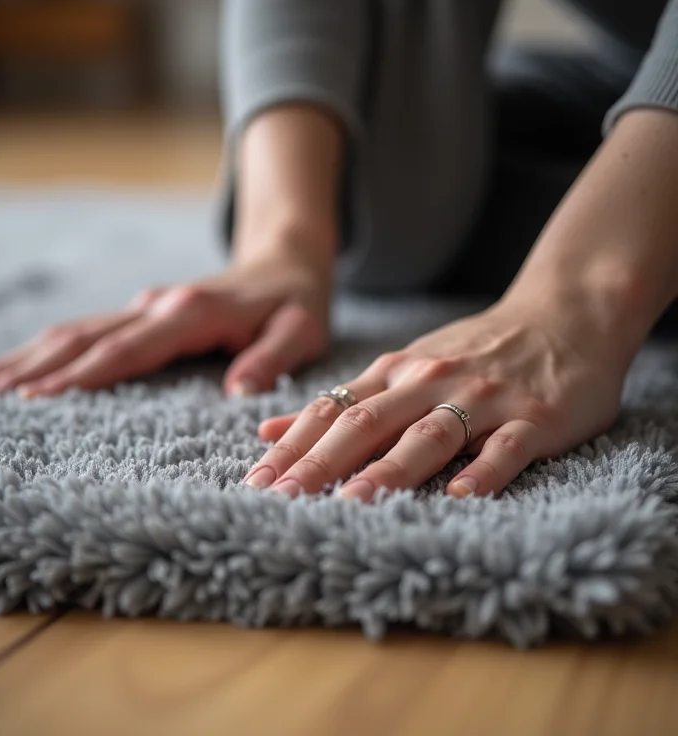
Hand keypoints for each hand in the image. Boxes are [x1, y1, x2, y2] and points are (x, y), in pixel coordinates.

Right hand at [0, 253, 330, 397]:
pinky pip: (89, 331)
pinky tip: (23, 366)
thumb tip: (237, 393)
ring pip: (78, 330)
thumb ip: (272, 358)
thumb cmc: (296, 304)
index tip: (38, 398)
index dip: (84, 374)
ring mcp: (148, 306)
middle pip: (86, 336)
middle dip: (35, 366)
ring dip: (30, 356)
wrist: (286, 261)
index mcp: (194, 313)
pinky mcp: (144, 312)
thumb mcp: (300, 330)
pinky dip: (50, 349)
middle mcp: (160, 305)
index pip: (129, 349)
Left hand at [243, 298, 630, 499]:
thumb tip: (270, 429)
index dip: (292, 445)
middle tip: (281, 498)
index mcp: (394, 374)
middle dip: (320, 462)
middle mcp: (429, 382)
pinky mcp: (534, 416)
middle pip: (367, 423)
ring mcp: (482, 398)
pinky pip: (507, 446)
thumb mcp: (401, 367)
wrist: (561, 315)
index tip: (255, 483)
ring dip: (390, 469)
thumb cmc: (472, 352)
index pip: (332, 411)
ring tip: (353, 503)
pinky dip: (484, 470)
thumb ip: (343, 401)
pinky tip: (461, 496)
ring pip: (429, 435)